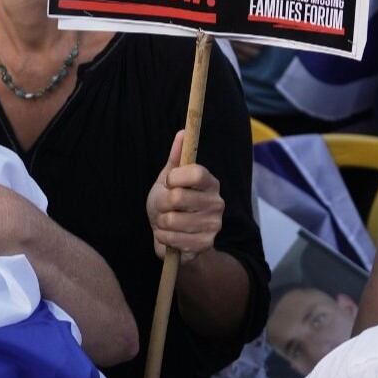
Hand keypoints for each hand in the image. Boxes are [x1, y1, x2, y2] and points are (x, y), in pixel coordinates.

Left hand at [146, 130, 224, 262]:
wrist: (173, 236)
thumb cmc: (170, 205)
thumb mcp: (168, 180)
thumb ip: (176, 158)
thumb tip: (182, 132)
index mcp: (210, 182)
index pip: (194, 172)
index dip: (174, 178)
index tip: (169, 183)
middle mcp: (217, 202)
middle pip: (177, 197)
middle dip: (161, 203)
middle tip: (164, 207)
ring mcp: (213, 224)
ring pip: (171, 220)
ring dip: (161, 222)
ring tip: (166, 222)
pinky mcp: (205, 244)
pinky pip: (172, 238)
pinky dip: (163, 237)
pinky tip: (169, 235)